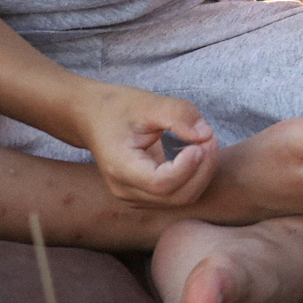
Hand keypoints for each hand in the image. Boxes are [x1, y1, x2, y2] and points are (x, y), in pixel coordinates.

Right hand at [80, 86, 219, 206]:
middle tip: (211, 139)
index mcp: (120, 167)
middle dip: (202, 170)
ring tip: (207, 143)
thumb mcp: (147, 103)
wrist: (92, 118)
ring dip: (202, 174)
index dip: (187, 166)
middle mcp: (125, 190)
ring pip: (180, 199)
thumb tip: (206, 134)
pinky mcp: (145, 195)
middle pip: (176, 196)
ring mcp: (135, 197)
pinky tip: (198, 152)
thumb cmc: (117, 108)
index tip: (202, 140)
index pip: (161, 183)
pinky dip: (194, 177)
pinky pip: (177, 195)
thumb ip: (178, 114)